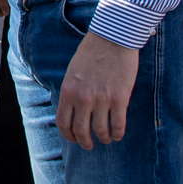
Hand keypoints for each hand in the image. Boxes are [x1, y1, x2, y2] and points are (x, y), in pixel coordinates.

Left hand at [55, 31, 139, 150]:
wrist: (112, 39)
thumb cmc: (91, 53)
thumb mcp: (72, 72)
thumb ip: (71, 91)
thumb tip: (71, 111)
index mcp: (68, 91)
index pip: (63, 123)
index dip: (68, 135)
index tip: (74, 139)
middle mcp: (82, 98)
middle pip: (81, 131)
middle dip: (85, 142)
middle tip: (89, 145)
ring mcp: (101, 99)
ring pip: (100, 131)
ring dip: (103, 138)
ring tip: (106, 139)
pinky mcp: (119, 98)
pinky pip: (118, 124)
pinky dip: (117, 133)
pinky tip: (118, 134)